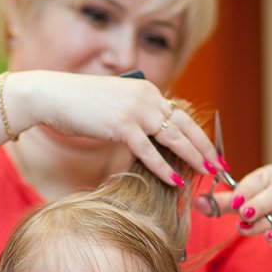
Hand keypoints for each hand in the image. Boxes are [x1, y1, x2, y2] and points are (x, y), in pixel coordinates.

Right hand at [14, 70, 218, 185]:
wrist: (51, 96)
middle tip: (220, 166)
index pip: (179, 115)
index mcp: (147, 90)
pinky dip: (164, 167)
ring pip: (173, 138)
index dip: (198, 135)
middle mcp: (147, 97)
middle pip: (185, 126)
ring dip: (193, 158)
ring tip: (207, 173)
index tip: (210, 151)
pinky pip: (149, 151)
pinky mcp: (122, 125)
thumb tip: (146, 136)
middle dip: (205, 147)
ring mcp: (135, 110)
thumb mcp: (113, 105)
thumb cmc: (77, 104)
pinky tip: (176, 180)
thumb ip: (133, 116)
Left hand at [192, 164, 271, 258]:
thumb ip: (227, 204)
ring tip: (246, 229)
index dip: (246, 190)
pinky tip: (270, 237)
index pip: (260, 178)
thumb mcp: (253, 204)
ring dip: (262, 223)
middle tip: (242, 214)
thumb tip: (197, 201)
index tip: (233, 202)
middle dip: (255, 205)